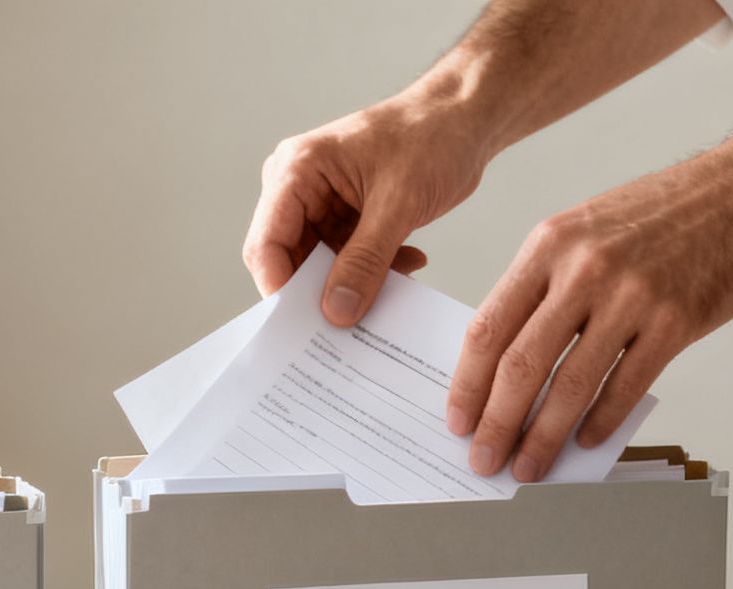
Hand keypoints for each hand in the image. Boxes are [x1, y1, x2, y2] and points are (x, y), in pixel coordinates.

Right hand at [244, 94, 495, 323]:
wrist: (465, 118)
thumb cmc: (432, 135)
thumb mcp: (399, 204)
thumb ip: (365, 261)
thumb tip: (336, 312)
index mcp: (297, 170)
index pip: (266, 243)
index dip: (280, 288)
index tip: (306, 326)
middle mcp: (300, 188)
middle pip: (288, 259)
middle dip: (318, 293)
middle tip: (348, 323)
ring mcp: (321, 205)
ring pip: (319, 267)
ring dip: (354, 283)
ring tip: (391, 286)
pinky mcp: (345, 218)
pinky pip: (346, 262)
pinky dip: (374, 271)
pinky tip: (408, 263)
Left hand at [446, 152, 732, 480]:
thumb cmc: (662, 213)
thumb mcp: (583, 230)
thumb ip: (543, 285)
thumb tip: (507, 358)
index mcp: (548, 246)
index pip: (487, 328)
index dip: (466, 385)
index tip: (457, 421)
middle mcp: (583, 270)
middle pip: (521, 365)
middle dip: (496, 424)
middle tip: (484, 459)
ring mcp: (631, 297)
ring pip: (570, 385)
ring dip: (543, 437)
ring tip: (529, 468)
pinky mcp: (675, 322)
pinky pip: (626, 386)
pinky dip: (602, 421)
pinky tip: (586, 442)